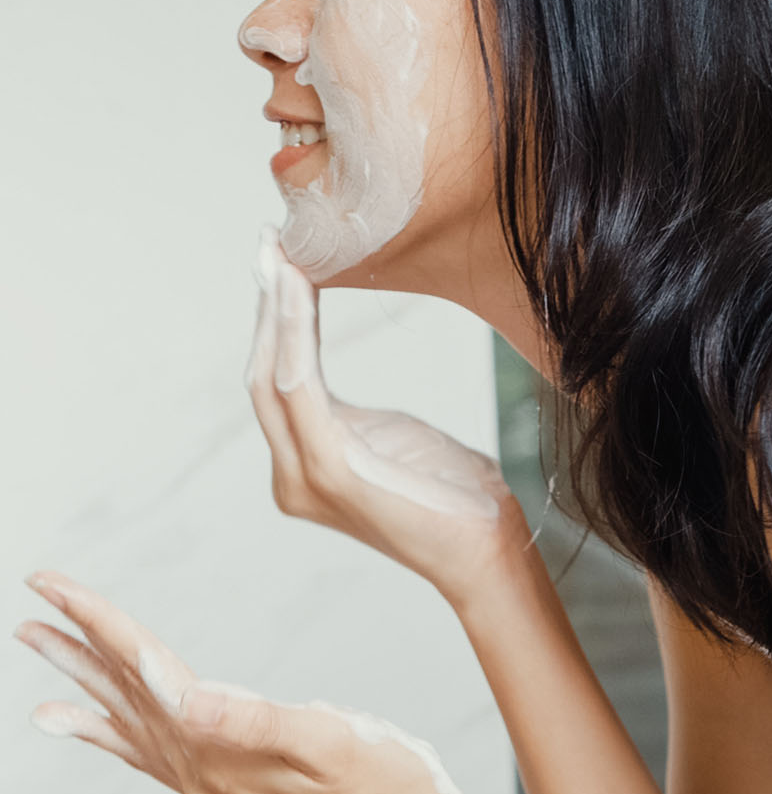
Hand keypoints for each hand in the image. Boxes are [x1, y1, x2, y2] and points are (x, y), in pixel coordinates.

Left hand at [17, 572, 475, 793]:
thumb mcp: (335, 744)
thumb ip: (257, 721)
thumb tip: (188, 699)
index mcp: (223, 752)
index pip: (149, 673)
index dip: (100, 625)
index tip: (54, 587)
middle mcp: (204, 774)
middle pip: (126, 699)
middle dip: (77, 651)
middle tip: (30, 615)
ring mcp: (214, 788)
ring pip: (132, 729)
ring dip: (88, 692)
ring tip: (44, 663)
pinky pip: (153, 759)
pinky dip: (118, 738)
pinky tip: (104, 730)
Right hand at [247, 228, 522, 607]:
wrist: (487, 550)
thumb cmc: (453, 496)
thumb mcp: (395, 439)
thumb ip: (352, 415)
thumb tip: (324, 375)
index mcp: (305, 464)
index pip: (277, 380)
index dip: (273, 322)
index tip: (280, 264)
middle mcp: (291, 475)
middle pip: (262, 374)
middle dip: (265, 306)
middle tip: (271, 243)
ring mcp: (305, 478)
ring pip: (274, 375)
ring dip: (276, 310)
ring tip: (282, 255)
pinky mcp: (330, 472)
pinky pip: (302, 388)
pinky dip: (296, 334)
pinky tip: (299, 292)